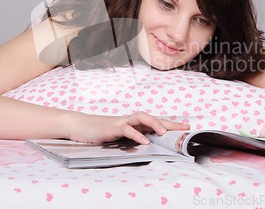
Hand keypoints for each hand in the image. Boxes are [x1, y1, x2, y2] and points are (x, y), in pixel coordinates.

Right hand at [67, 111, 189, 144]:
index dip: (170, 124)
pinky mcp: (112, 128)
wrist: (79, 126)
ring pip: (141, 118)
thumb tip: (146, 146)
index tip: (185, 127)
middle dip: (169, 123)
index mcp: (132, 123)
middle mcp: (129, 120)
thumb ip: (131, 139)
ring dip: (154, 124)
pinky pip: (126, 129)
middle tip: (184, 128)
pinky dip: (136, 135)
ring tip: (163, 134)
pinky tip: (144, 142)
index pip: (154, 122)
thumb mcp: (118, 137)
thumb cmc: (99, 132)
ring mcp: (121, 122)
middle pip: (153, 118)